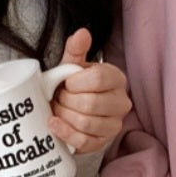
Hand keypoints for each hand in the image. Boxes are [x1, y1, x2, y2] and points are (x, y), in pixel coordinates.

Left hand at [49, 29, 131, 155]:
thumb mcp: (73, 65)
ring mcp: (114, 125)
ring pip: (86, 123)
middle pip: (91, 103)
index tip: (65, 83)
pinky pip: (83, 141)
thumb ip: (76, 49)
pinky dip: (65, 133)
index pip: (99, 79)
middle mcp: (121, 103)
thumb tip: (82, 33)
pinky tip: (54, 124)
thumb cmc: (74, 86)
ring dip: (65, 116)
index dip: (76, 82)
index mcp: (116, 79)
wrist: (71, 109)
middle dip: (67, 101)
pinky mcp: (102, 143)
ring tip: (57, 109)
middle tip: (59, 97)